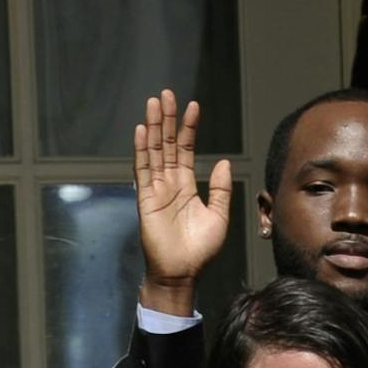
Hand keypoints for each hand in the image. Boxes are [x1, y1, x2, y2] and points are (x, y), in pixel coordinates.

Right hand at [135, 89, 232, 315]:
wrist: (182, 273)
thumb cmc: (200, 250)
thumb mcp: (218, 216)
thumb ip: (220, 189)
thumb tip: (224, 162)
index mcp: (187, 186)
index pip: (186, 150)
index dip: (189, 129)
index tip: (193, 107)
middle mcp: (169, 183)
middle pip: (167, 144)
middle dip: (168, 119)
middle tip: (167, 94)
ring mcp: (156, 189)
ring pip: (154, 151)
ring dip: (154, 127)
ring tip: (154, 103)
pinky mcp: (146, 198)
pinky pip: (143, 170)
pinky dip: (142, 150)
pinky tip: (143, 131)